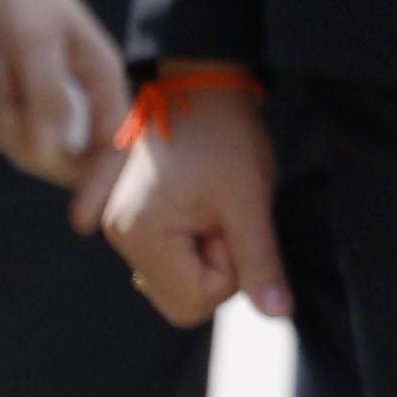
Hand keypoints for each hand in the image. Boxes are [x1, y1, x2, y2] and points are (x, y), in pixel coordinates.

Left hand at [0, 0, 127, 196]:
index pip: (114, 146)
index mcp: (103, 82)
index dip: (101, 184)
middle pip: (65, 157)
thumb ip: (46, 96)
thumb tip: (47, 150)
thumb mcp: (36, 42)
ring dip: (1, 122)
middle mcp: (84, 101)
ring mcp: (52, 108)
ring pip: (29, 150)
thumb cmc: (23, 4)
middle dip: (27, 138)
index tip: (82, 221)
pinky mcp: (23, 109)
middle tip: (3, 97)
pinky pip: (4, 137)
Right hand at [97, 70, 288, 327]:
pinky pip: (167, 256)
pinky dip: (190, 240)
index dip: (229, 270)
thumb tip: (278, 313)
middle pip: (181, 298)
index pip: (194, 304)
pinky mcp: (130, 216)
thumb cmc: (225, 134)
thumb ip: (260, 260)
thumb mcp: (249, 198)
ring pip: (177, 278)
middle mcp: (119, 236)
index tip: (231, 221)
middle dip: (216, 265)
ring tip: (211, 203)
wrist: (200, 83)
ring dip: (205, 250)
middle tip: (224, 214)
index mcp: (139, 235)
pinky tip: (198, 206)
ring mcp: (120, 226)